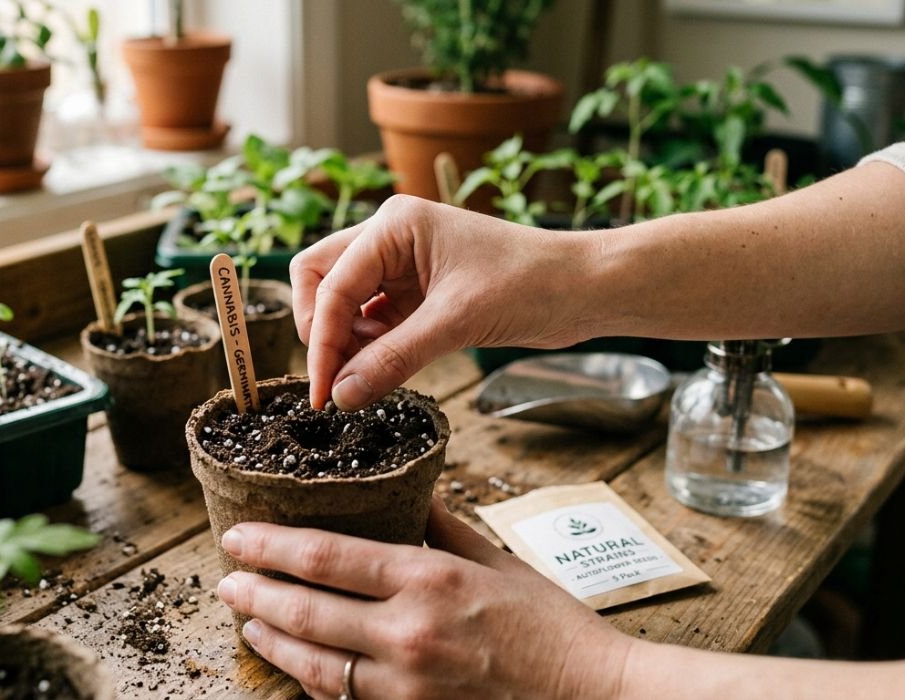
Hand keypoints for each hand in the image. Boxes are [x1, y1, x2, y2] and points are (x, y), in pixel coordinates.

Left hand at [216, 497, 632, 699]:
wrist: (591, 696)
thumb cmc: (550, 625)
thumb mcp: (497, 560)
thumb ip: (442, 526)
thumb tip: (408, 494)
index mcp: (429, 579)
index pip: (328, 558)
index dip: (273, 546)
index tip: (239, 537)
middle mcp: (408, 633)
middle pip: (307, 612)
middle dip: (257, 594)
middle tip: (226, 580)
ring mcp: (406, 686)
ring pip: (315, 664)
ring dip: (272, 641)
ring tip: (246, 621)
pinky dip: (313, 680)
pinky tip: (296, 664)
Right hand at [290, 195, 592, 409]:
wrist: (584, 289)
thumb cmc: (531, 283)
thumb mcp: (456, 322)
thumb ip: (393, 358)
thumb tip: (341, 395)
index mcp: (394, 225)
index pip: (331, 283)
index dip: (321, 341)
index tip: (321, 392)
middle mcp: (391, 239)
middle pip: (320, 279)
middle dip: (321, 330)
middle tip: (333, 382)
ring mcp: (403, 266)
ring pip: (343, 302)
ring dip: (344, 343)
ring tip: (360, 382)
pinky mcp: (418, 295)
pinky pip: (373, 321)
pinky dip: (369, 348)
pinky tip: (379, 374)